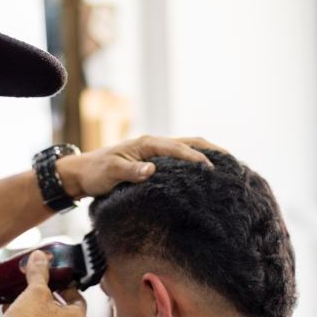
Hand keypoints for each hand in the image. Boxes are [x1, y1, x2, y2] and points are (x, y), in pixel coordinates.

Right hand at [0, 250, 86, 316]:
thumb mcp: (34, 292)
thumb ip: (39, 273)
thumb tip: (40, 257)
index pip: (78, 298)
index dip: (65, 287)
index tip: (54, 281)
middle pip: (62, 312)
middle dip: (47, 300)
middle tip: (35, 290)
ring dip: (36, 313)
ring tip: (20, 302)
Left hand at [56, 136, 225, 197]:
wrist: (82, 175)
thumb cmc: (95, 173)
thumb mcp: (110, 172)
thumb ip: (130, 171)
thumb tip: (151, 170)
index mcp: (147, 144)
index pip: (178, 148)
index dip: (196, 158)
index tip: (212, 171)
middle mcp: (155, 144)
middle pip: (192, 141)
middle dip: (213, 150)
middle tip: (234, 163)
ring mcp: (156, 152)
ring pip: (190, 147)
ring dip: (209, 154)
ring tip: (229, 168)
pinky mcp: (156, 162)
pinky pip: (182, 158)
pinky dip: (198, 162)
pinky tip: (208, 175)